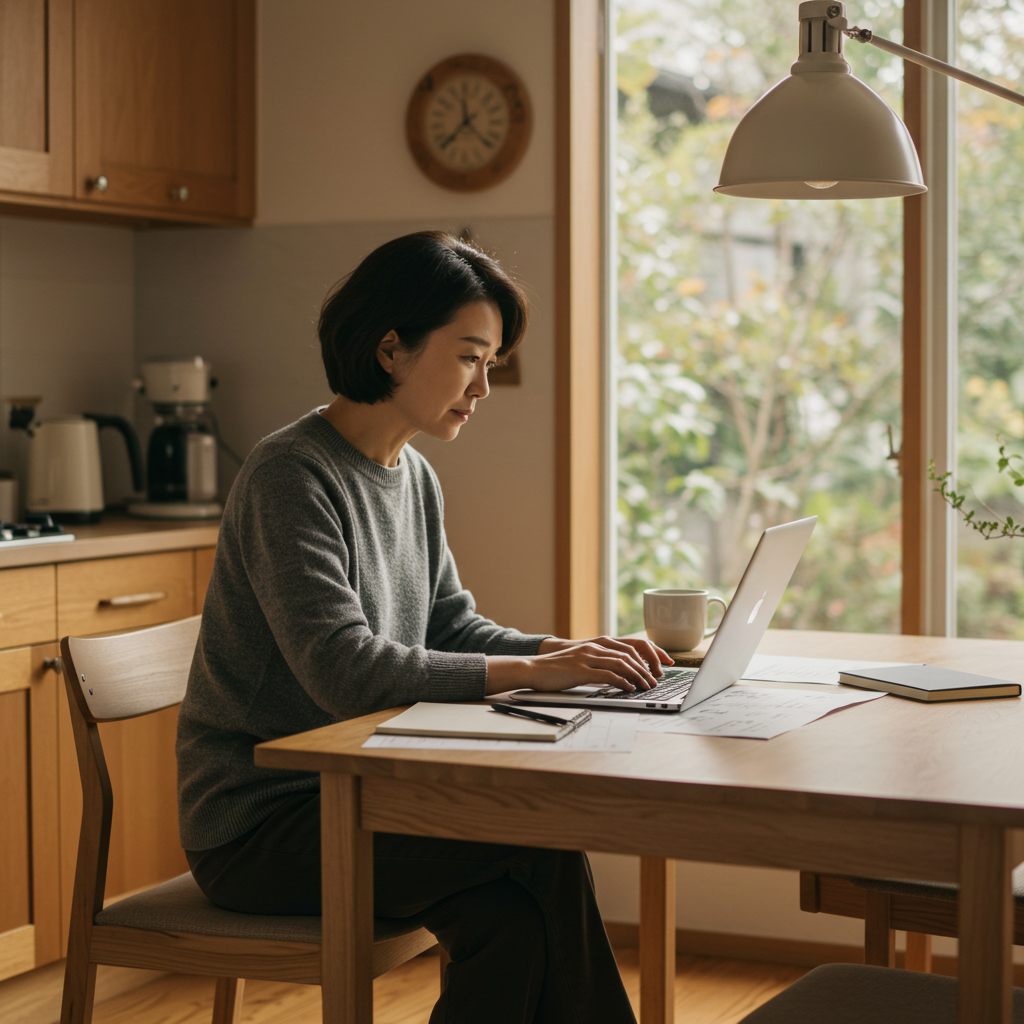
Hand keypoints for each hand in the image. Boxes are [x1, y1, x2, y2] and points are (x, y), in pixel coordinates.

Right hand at [485, 636, 672, 695]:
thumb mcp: (581, 662)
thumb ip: (599, 665)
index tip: (662, 664)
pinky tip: (630, 689)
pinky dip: (622, 681)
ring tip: (647, 686)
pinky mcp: (582, 670)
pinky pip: (608, 675)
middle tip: (656, 680)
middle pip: (630, 654)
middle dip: (647, 667)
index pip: (630, 646)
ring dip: (638, 676)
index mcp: (597, 644)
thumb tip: (619, 676)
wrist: (533, 669)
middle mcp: (595, 647)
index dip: (649, 654)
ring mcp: (588, 657)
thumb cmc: (557, 670)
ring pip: (622, 664)